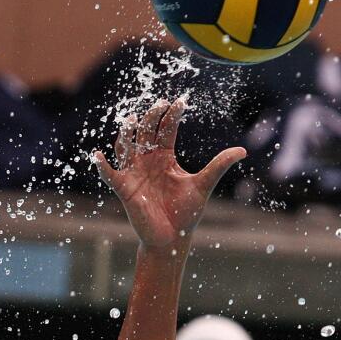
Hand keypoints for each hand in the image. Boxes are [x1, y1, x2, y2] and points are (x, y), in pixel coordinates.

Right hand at [94, 99, 245, 250]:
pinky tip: (97, 155)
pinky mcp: (124, 188)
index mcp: (165, 157)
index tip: (181, 101)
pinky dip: (101, 165)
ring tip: (131, 120)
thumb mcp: (202, 185)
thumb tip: (243, 151)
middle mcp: (147, 161)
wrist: (171, 238)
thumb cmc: (185, 213)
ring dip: (126, 133)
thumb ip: (218, 166)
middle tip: (159, 104)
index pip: (166, 129)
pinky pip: (109, 174)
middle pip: (145, 132)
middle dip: (151, 117)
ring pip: (125, 146)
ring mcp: (134, 173)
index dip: (172, 115)